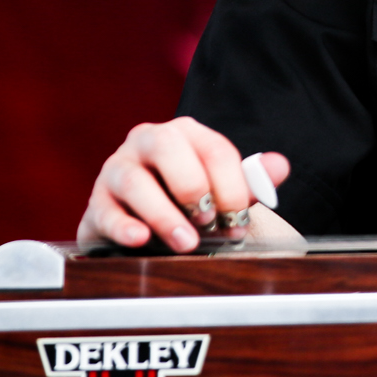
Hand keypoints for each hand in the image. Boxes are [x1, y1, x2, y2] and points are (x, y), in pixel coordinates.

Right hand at [77, 117, 291, 253]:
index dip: (232, 187)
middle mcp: (147, 142)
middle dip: (193, 187)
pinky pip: (105, 212)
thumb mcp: (222, 191)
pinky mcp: (97, 203)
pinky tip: (140, 239)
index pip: (214, 149)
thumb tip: (279, 166)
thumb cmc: (188, 203)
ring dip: (164, 214)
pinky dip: (124, 226)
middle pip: (168, 148)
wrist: (144, 228)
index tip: (240, 221)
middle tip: (210, 223)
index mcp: (184, 134)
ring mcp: (116, 170)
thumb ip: (252, 180)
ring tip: (186, 242)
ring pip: (134, 181)